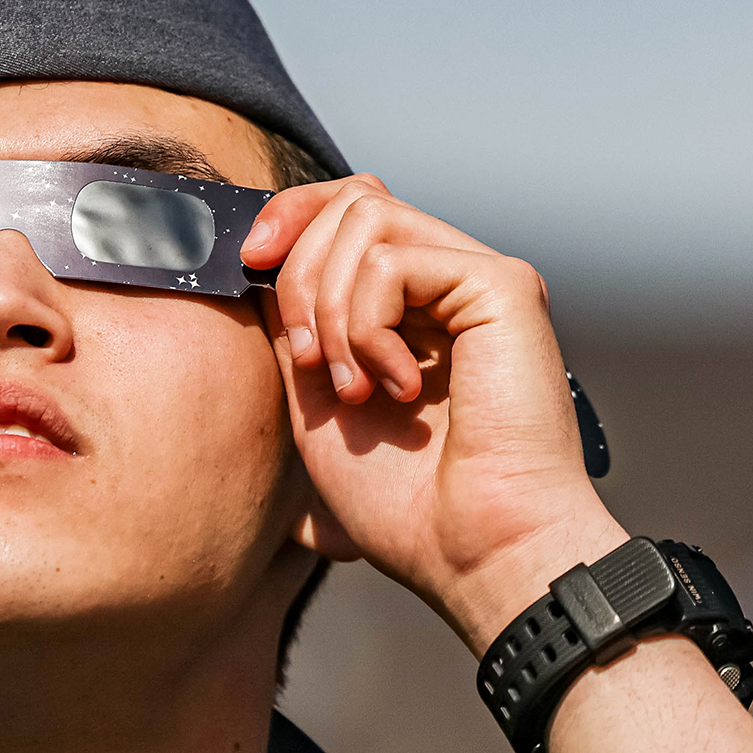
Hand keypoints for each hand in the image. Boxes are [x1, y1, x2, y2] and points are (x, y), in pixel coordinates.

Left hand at [243, 176, 625, 645]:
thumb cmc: (402, 501)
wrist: (470, 551)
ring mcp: (480, 278)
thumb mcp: (317, 398)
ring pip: (366, 217)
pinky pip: (392, 261)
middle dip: (300, 274)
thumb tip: (261, 258)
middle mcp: (452, 281)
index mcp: (416, 303)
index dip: (289, 218)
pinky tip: (397, 387)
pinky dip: (368, 326)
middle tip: (313, 364)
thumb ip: (296, 324)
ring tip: (356, 387)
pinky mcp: (503, 286)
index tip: (249, 264)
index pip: (348, 210)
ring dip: (331, 307)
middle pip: (351, 201)